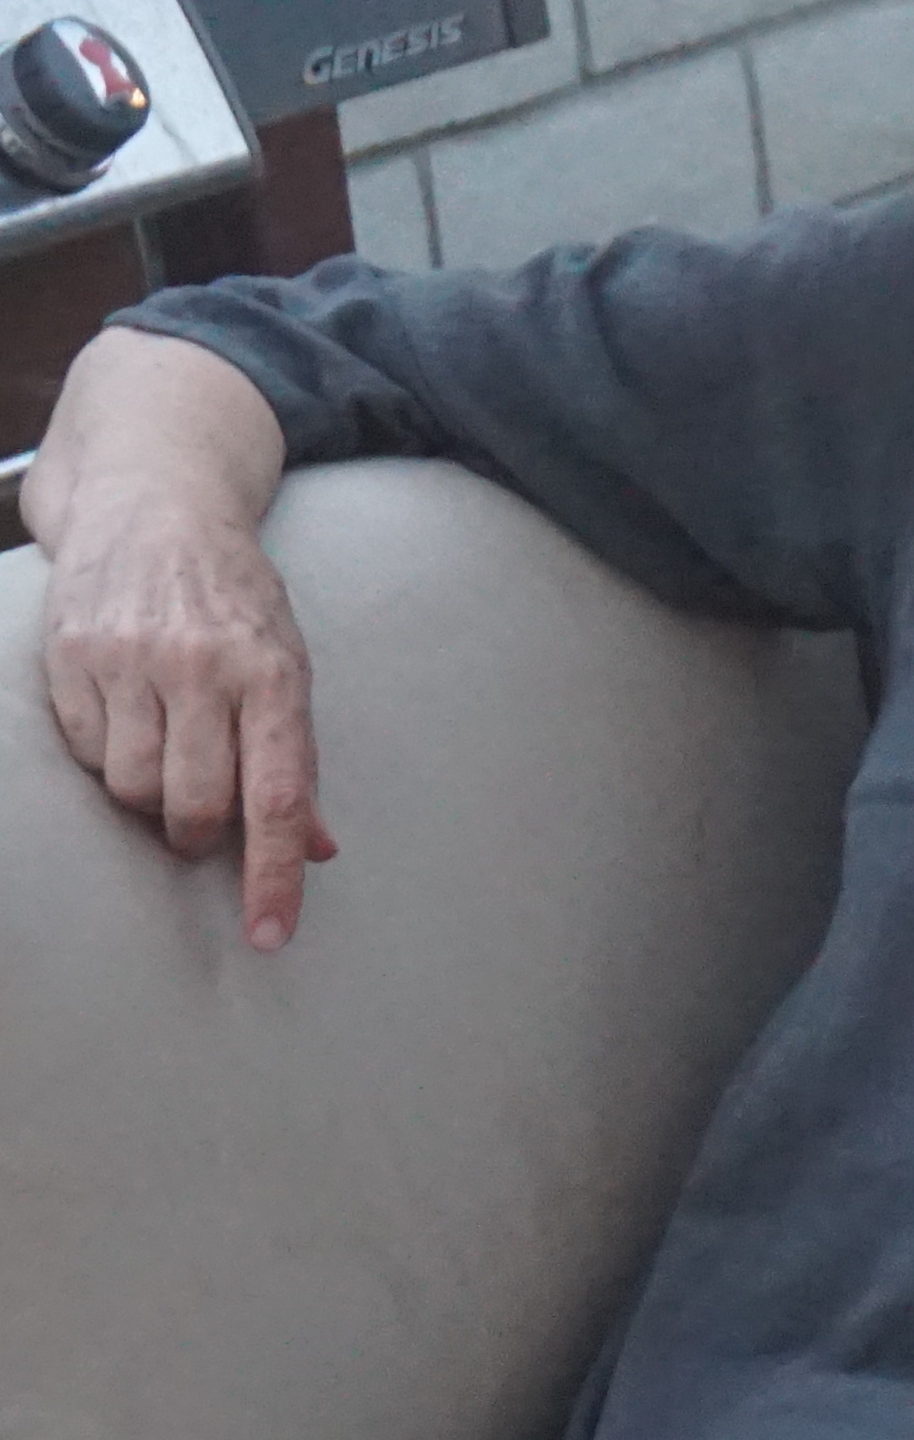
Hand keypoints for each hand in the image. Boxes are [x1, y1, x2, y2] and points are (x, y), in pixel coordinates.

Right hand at [39, 497, 334, 949]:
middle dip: (197, 834)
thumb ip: (296, 756)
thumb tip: (317, 847)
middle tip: (201, 821)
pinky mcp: (69, 656)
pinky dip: (107, 758)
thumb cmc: (234, 598)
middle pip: (194, 804)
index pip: (276, 798)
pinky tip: (125, 720)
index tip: (270, 935)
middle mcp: (200, 668)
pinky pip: (86, 752)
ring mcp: (129, 660)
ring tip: (164, 759)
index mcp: (272, 674)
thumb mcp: (288, 661)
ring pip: (132, 788)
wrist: (156, 503)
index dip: (273, 875)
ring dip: (149, 800)